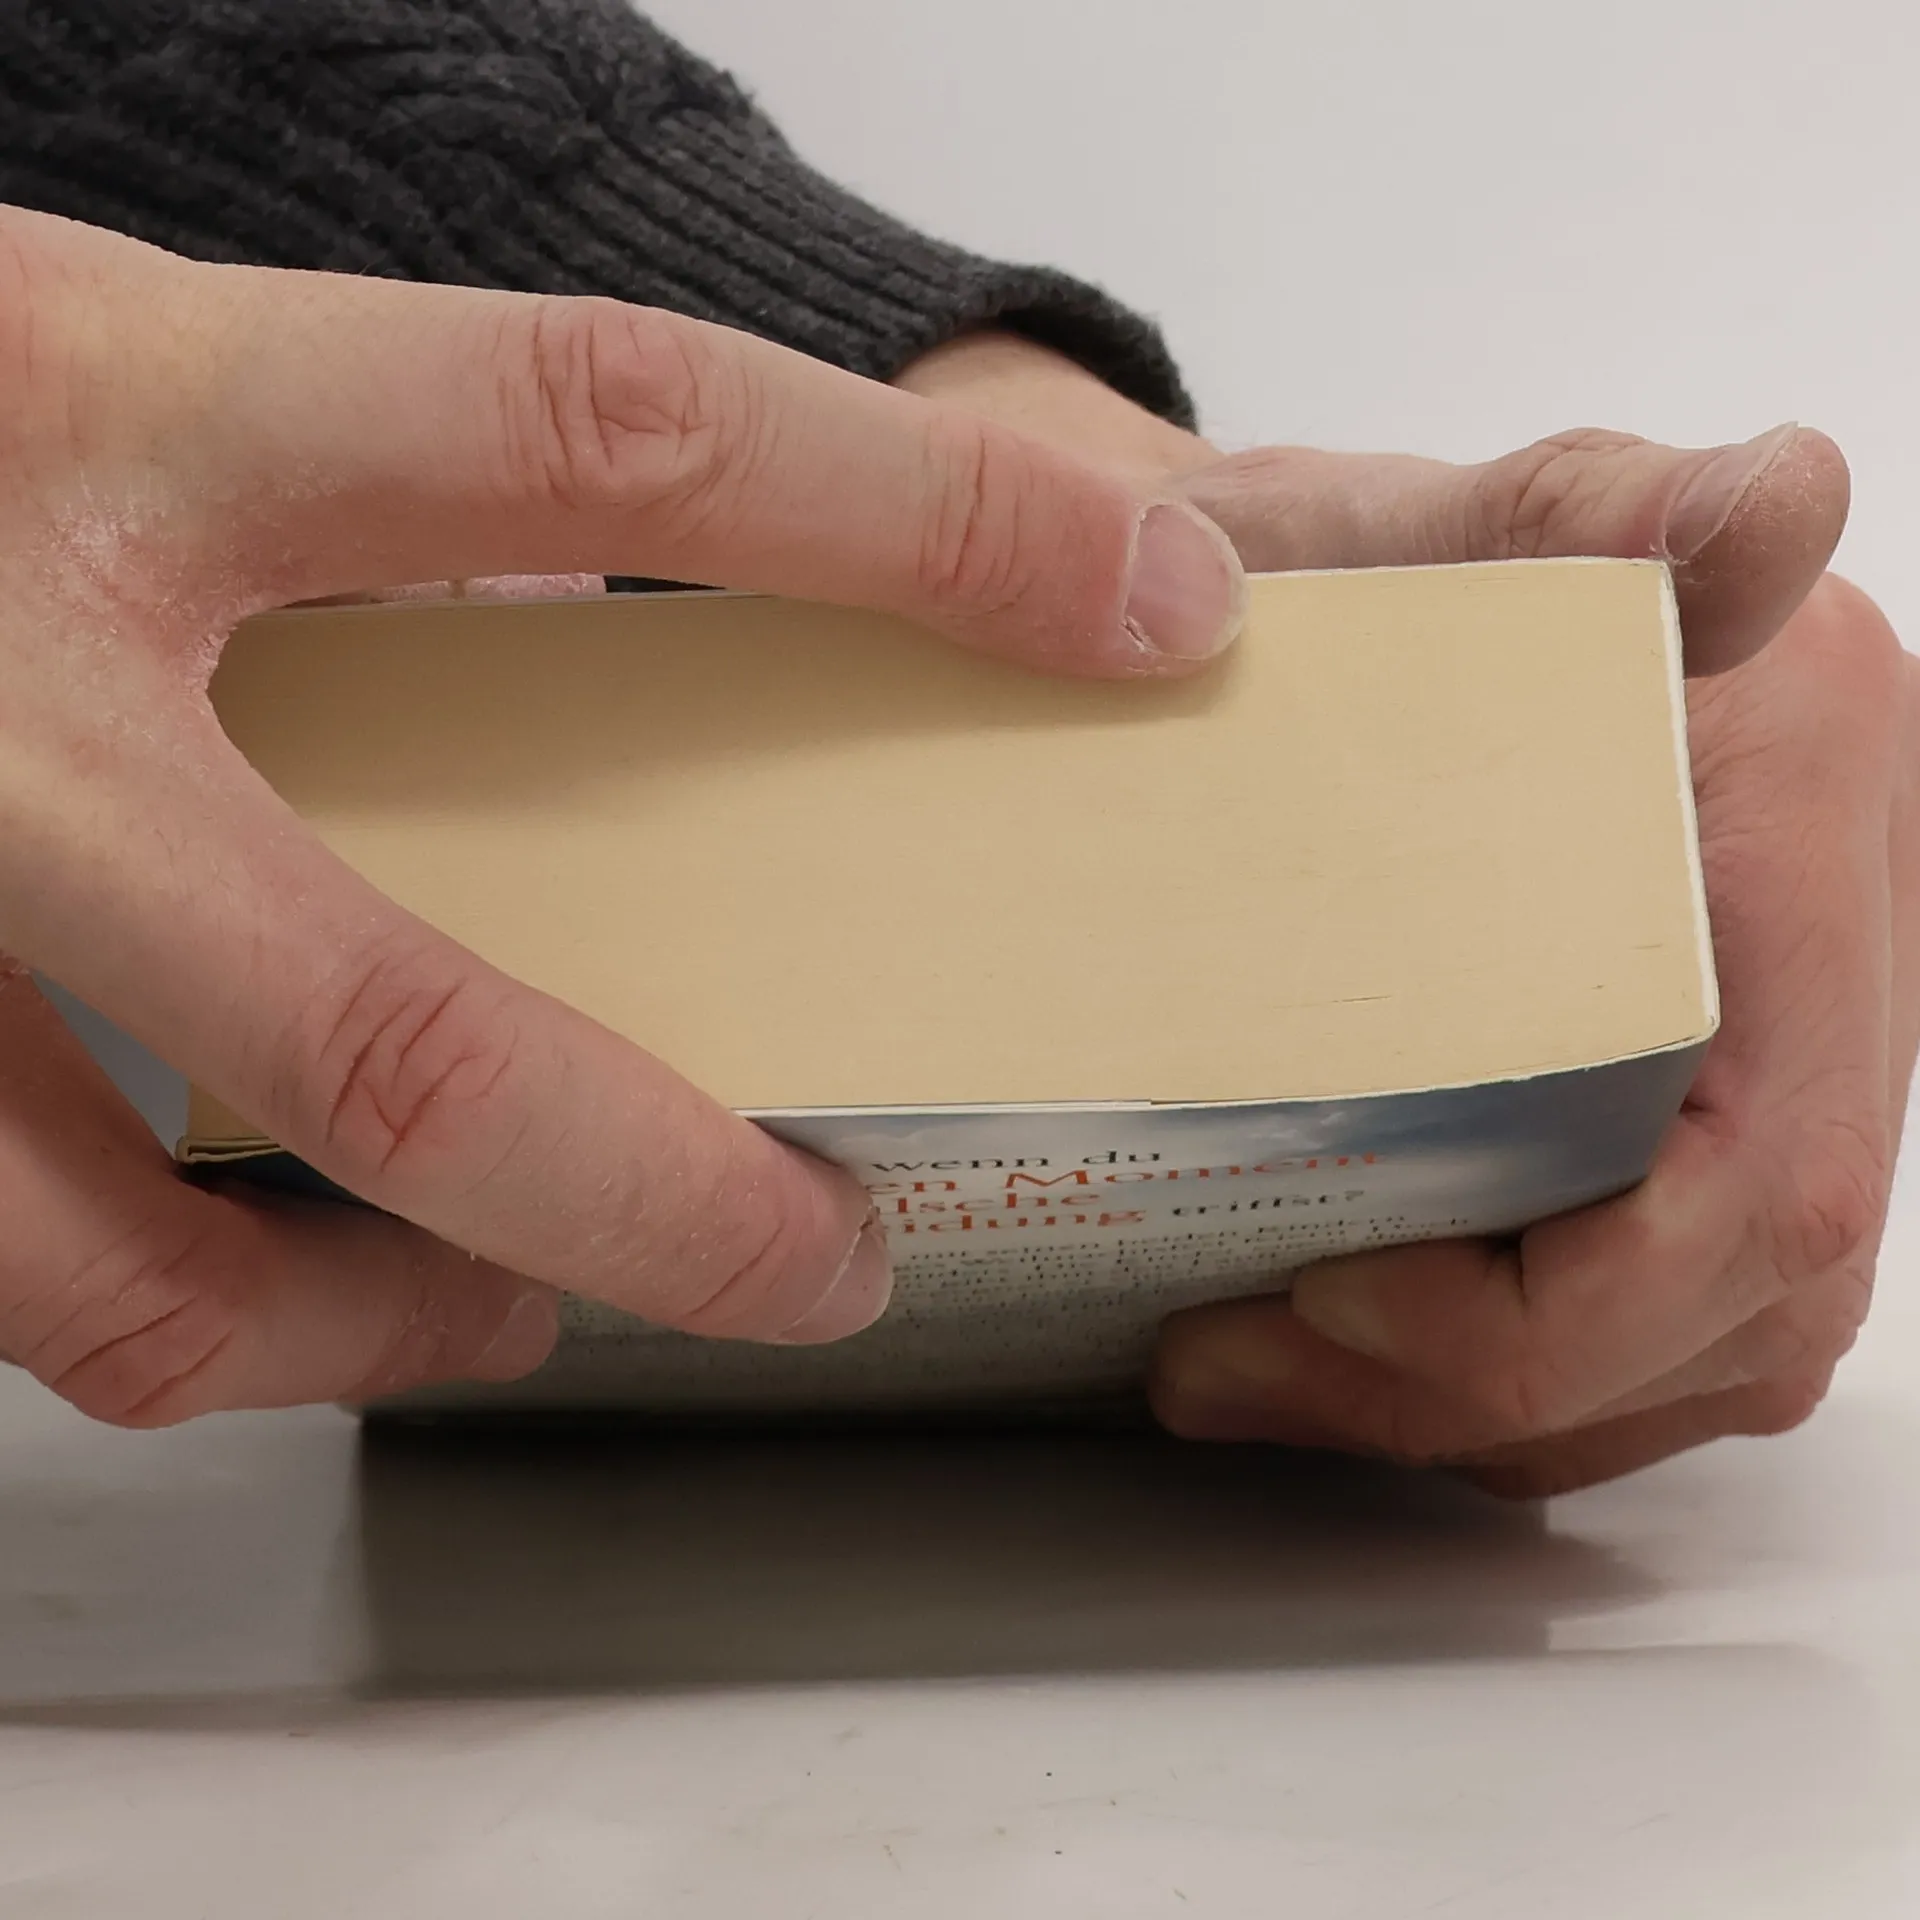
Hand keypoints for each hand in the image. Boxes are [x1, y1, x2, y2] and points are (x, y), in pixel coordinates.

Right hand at [0, 212, 1244, 1424]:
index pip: (607, 437)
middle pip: (380, 1024)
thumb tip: (631, 643)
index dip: (913, 529)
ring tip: (527, 1307)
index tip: (1140, 611)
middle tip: (822, 1259)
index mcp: (113, 412)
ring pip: (132, 1270)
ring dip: (382, 1328)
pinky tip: (290, 1273)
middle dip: (646, 1190)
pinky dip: (188, 1315)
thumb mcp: (123, 373)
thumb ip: (375, 515)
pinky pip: (6, 1276)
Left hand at [902, 334, 1909, 1491]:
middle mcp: (1833, 935)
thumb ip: (1574, 515)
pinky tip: (1361, 1351)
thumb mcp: (1415, 536)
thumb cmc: (1326, 572)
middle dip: (1484, 1387)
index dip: (1574, 1308)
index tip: (1333, 1300)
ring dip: (1494, 1406)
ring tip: (1264, 1376)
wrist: (1282, 594)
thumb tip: (1779, 495)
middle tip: (1230, 1371)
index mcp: (1798, 796)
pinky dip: (1525, 1370)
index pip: (1766, 1170)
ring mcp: (1782, 1028)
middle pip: (1742, 1294)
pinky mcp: (1706, 1082)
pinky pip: (1668, 1308)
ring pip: (1713, 1332)